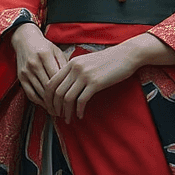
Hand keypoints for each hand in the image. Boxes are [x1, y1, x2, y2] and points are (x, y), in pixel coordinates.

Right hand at [11, 22, 66, 113]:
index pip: (56, 78)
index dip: (64, 90)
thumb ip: (64, 64)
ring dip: (49, 104)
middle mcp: (34, 64)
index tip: (72, 98)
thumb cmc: (44, 46)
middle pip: (48, 87)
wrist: (25, 40)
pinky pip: (30, 93)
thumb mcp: (56, 51)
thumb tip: (73, 81)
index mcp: (44, 55)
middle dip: (57, 100)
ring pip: (39, 92)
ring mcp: (26, 71)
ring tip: (57, 110)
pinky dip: (38, 101)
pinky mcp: (21, 77)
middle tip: (66, 109)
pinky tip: (46, 105)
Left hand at [47, 33, 174, 121]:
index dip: (48, 97)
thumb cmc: (108, 60)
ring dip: (66, 111)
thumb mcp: (87, 62)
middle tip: (57, 116)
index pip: (51, 82)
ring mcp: (85, 75)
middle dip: (55, 107)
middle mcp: (75, 68)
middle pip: (57, 92)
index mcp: (71, 63)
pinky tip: (80, 115)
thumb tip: (66, 87)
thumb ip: (75, 71)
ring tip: (68, 119)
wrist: (126, 55)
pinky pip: (81, 100)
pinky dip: (78, 110)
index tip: (51, 107)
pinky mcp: (95, 83)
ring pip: (67, 98)